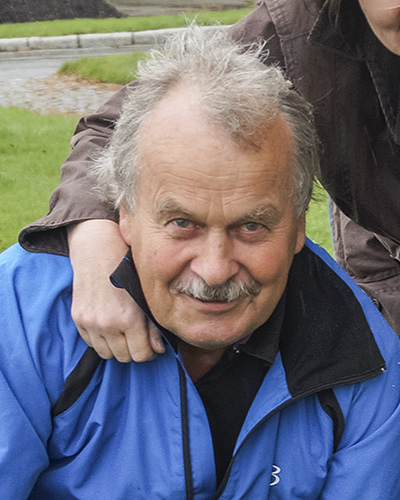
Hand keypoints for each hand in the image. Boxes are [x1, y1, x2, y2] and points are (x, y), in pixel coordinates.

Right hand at [68, 220, 164, 361]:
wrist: (98, 251)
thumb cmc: (127, 270)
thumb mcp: (145, 296)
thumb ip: (153, 326)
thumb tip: (158, 349)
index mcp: (129, 319)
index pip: (141, 355)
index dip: (148, 352)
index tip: (150, 345)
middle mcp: (108, 324)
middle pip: (123, 357)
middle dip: (133, 350)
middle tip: (138, 338)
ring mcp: (90, 323)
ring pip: (106, 354)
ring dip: (116, 347)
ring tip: (123, 333)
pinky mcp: (78, 319)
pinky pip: (91, 343)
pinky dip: (101, 340)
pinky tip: (109, 327)